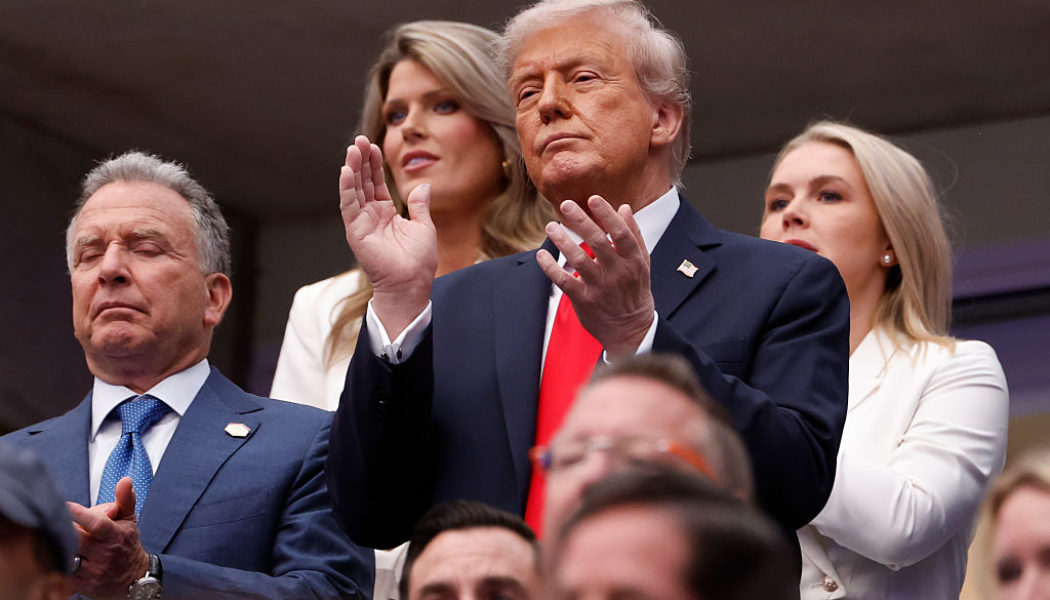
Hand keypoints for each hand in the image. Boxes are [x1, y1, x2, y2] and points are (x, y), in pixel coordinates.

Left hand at [68, 477, 149, 599]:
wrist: (132, 578)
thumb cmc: (126, 544)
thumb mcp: (129, 520)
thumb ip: (125, 499)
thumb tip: (125, 480)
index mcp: (115, 535)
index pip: (97, 523)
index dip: (80, 514)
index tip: (65, 505)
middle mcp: (104, 553)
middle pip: (76, 539)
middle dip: (65, 529)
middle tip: (56, 521)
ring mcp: (92, 570)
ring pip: (67, 555)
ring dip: (59, 545)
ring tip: (56, 537)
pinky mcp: (81, 584)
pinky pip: (63, 570)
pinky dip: (58, 560)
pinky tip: (58, 553)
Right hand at [340, 135, 437, 337]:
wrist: (411, 284)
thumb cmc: (418, 261)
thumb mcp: (424, 226)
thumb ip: (419, 205)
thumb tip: (422, 186)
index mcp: (385, 213)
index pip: (375, 183)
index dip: (374, 164)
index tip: (373, 146)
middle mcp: (370, 215)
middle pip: (362, 182)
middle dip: (361, 161)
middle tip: (358, 140)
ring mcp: (361, 223)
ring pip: (353, 190)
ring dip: (351, 169)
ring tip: (352, 149)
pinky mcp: (356, 232)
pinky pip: (349, 206)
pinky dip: (347, 189)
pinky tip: (347, 171)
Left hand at [537, 196, 654, 355]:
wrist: (631, 329)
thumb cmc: (635, 290)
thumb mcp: (642, 263)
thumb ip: (633, 235)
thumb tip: (624, 207)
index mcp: (633, 260)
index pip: (620, 233)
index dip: (607, 215)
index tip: (593, 199)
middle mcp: (617, 272)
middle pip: (597, 242)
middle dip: (581, 221)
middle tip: (566, 204)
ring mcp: (599, 287)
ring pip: (578, 259)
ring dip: (562, 241)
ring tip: (551, 226)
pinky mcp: (584, 300)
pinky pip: (563, 281)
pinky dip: (550, 267)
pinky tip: (542, 254)